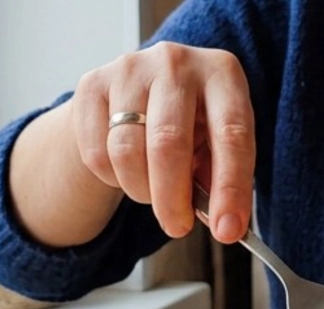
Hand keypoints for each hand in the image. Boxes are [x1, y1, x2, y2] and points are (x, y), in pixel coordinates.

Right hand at [70, 41, 254, 242]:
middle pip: (169, 144)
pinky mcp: (92, 84)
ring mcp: (130, 69)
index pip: (232, 134)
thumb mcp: (216, 142)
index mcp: (222, 73)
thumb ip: (219, 177)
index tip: (226, 230)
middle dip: (172, 200)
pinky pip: (97, 153)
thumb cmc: (188, 123)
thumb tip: (223, 223)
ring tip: (151, 192)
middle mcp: (176, 63)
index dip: (230, 188)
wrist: (135, 94)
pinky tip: (126, 170)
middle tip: (177, 227)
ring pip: (127, 152)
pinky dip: (112, 178)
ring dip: (140, 190)